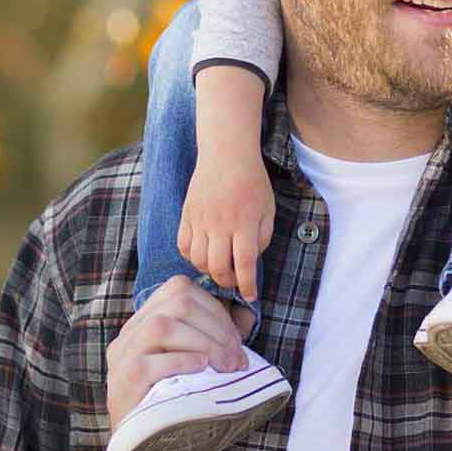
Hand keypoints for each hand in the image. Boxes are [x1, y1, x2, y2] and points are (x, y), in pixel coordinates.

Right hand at [106, 276, 247, 432]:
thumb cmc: (181, 404)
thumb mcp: (201, 363)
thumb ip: (219, 336)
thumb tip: (247, 312)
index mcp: (145, 323)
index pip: (179, 289)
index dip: (215, 309)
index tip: (235, 340)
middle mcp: (128, 335)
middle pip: (176, 303)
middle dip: (217, 327)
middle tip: (237, 359)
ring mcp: (120, 359)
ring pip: (160, 326)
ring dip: (204, 343)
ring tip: (225, 367)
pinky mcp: (121, 384)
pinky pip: (148, 362)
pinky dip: (182, 362)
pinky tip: (201, 373)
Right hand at [178, 144, 276, 301]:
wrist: (226, 154)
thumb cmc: (252, 181)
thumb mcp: (268, 209)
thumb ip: (262, 237)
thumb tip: (251, 261)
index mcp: (244, 222)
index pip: (245, 264)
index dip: (247, 285)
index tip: (251, 296)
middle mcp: (220, 224)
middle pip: (218, 267)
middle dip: (227, 282)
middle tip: (235, 282)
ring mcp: (200, 220)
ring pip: (198, 260)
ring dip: (209, 271)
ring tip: (220, 268)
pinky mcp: (186, 215)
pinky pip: (183, 246)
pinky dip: (192, 257)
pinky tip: (203, 255)